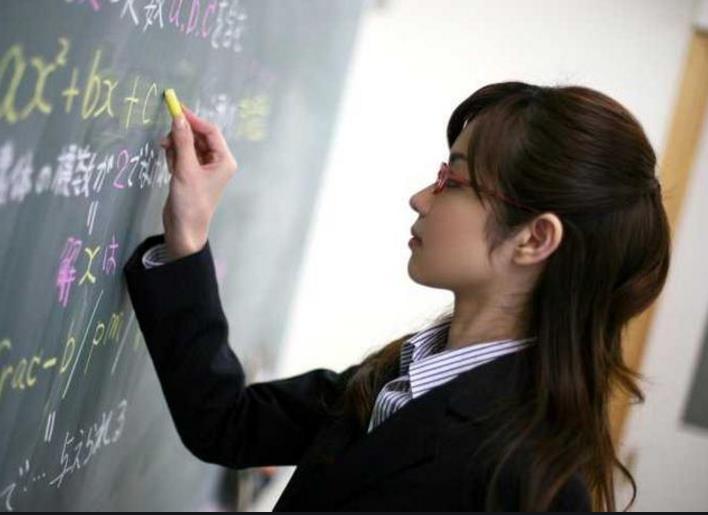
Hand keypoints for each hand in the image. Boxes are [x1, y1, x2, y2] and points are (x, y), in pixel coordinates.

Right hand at [158, 104, 237, 259]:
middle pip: (199, 136)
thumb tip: (178, 118)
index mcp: (224, 160)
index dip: (193, 119)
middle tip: (166, 137)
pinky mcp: (192, 173)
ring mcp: (204, 168)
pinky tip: (169, 166)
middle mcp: (217, 162)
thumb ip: (182, 142)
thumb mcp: (185, 169)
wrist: (184, 229)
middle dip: (182, 134)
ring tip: (167, 155)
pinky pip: (183, 155)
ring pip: (188, 145)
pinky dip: (174, 156)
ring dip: (176, 146)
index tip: (175, 108)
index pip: (210, 131)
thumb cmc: (190, 202)